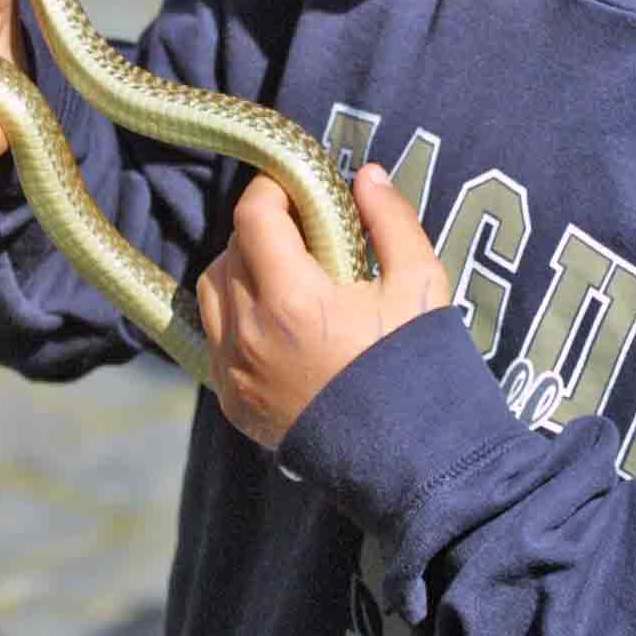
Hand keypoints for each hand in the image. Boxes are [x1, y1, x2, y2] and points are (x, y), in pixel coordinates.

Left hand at [196, 163, 451, 445]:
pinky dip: (238, 319)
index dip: (272, 189)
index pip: (253, 217)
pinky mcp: (234, 404)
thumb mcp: (421, 282)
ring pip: (213, 294)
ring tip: (289, 276)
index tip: (297, 187)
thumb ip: (391, 220)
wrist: (413, 460)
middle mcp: (250, 336)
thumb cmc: (420, 365)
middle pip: (229, 252)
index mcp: (293, 300)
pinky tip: (281, 323)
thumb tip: (366, 175)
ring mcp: (236, 374)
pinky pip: (217, 340)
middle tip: (305, 232)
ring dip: (241, 272)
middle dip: (262, 231)